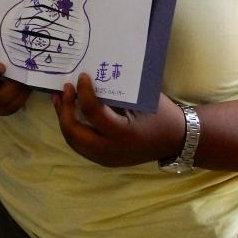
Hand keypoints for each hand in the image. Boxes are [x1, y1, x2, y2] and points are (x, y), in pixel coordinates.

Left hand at [50, 73, 185, 167]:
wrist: (177, 140)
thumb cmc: (162, 114)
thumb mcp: (142, 99)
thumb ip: (116, 92)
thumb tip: (91, 76)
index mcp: (123, 133)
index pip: (92, 112)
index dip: (83, 92)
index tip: (81, 77)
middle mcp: (112, 150)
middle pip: (74, 132)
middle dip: (64, 110)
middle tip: (64, 90)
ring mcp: (107, 159)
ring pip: (73, 141)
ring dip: (64, 120)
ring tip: (59, 100)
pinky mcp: (106, 161)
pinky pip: (81, 146)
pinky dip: (72, 129)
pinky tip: (70, 114)